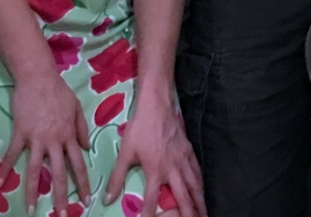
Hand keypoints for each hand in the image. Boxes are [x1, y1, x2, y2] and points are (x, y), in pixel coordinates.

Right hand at [1, 71, 91, 215]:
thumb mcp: (76, 107)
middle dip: (62, 196)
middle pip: (60, 173)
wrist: (38, 77)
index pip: (79, 164)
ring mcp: (36, 138)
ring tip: (32, 209)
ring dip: (33, 191)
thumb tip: (86, 147)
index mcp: (68, 135)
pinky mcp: (20, 133)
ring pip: (36, 170)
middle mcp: (54, 141)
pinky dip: (5, 168)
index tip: (87, 200)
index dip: (83, 183)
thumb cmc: (58, 90)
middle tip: (63, 215)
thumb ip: (81, 128)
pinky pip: (12, 154)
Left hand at [104, 90, 204, 216]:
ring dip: (200, 201)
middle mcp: (172, 168)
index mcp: (156, 170)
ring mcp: (183, 160)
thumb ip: (117, 177)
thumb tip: (107, 198)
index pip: (153, 199)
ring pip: (195, 185)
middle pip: (183, 197)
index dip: (150, 213)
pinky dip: (201, 184)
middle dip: (189, 213)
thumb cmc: (140, 128)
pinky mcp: (189, 151)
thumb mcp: (125, 152)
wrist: (158, 105)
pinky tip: (202, 189)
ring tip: (203, 213)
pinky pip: (198, 171)